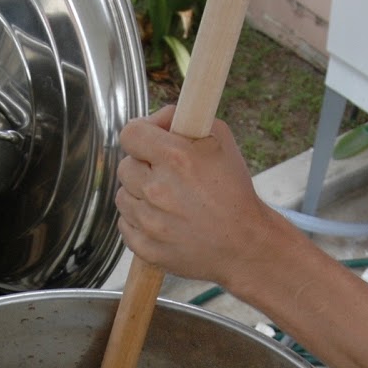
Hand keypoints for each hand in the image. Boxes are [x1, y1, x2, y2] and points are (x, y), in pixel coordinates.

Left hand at [114, 107, 286, 288]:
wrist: (245, 244)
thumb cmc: (234, 191)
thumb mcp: (220, 140)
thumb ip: (185, 119)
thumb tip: (158, 120)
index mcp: (176, 158)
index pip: (130, 134)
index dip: (141, 134)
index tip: (152, 142)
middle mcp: (157, 189)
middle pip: (125, 166)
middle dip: (143, 166)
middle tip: (166, 175)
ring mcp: (149, 222)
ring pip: (122, 196)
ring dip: (139, 194)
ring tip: (167, 201)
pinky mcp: (145, 247)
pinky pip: (125, 224)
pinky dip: (139, 221)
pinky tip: (163, 220)